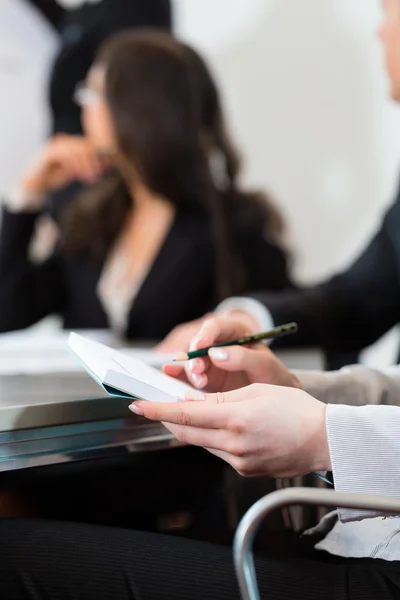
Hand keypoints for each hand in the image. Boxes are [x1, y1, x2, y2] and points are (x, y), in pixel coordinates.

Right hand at [21, 134, 106, 200]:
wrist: (37, 184)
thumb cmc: (55, 177)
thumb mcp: (75, 171)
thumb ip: (88, 166)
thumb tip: (106, 163)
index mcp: (69, 144)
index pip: (86, 145)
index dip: (97, 155)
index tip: (106, 167)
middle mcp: (62, 142)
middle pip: (81, 145)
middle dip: (93, 160)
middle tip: (99, 173)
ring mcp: (54, 146)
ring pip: (73, 149)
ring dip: (84, 163)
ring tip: (89, 177)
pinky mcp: (47, 153)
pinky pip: (63, 155)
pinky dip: (72, 164)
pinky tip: (77, 174)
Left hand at [129, 384, 330, 477]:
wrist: (324, 440)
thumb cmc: (297, 410)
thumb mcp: (257, 391)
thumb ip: (222, 400)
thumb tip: (193, 404)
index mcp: (235, 419)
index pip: (184, 416)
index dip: (157, 411)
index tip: (138, 404)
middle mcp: (233, 444)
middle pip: (186, 433)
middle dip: (169, 420)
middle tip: (159, 406)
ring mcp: (239, 461)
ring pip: (202, 443)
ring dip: (193, 428)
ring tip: (196, 412)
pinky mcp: (245, 471)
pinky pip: (218, 452)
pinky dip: (212, 438)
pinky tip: (222, 427)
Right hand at [163, 316, 299, 391]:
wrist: (277, 396)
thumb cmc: (273, 374)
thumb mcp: (266, 363)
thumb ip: (244, 357)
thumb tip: (216, 354)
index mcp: (234, 332)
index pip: (215, 327)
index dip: (205, 334)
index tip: (199, 346)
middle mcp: (217, 345)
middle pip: (198, 346)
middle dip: (194, 357)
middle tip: (197, 370)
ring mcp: (209, 363)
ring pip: (191, 362)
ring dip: (189, 371)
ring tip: (198, 382)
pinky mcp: (204, 379)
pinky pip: (188, 377)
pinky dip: (178, 378)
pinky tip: (171, 379)